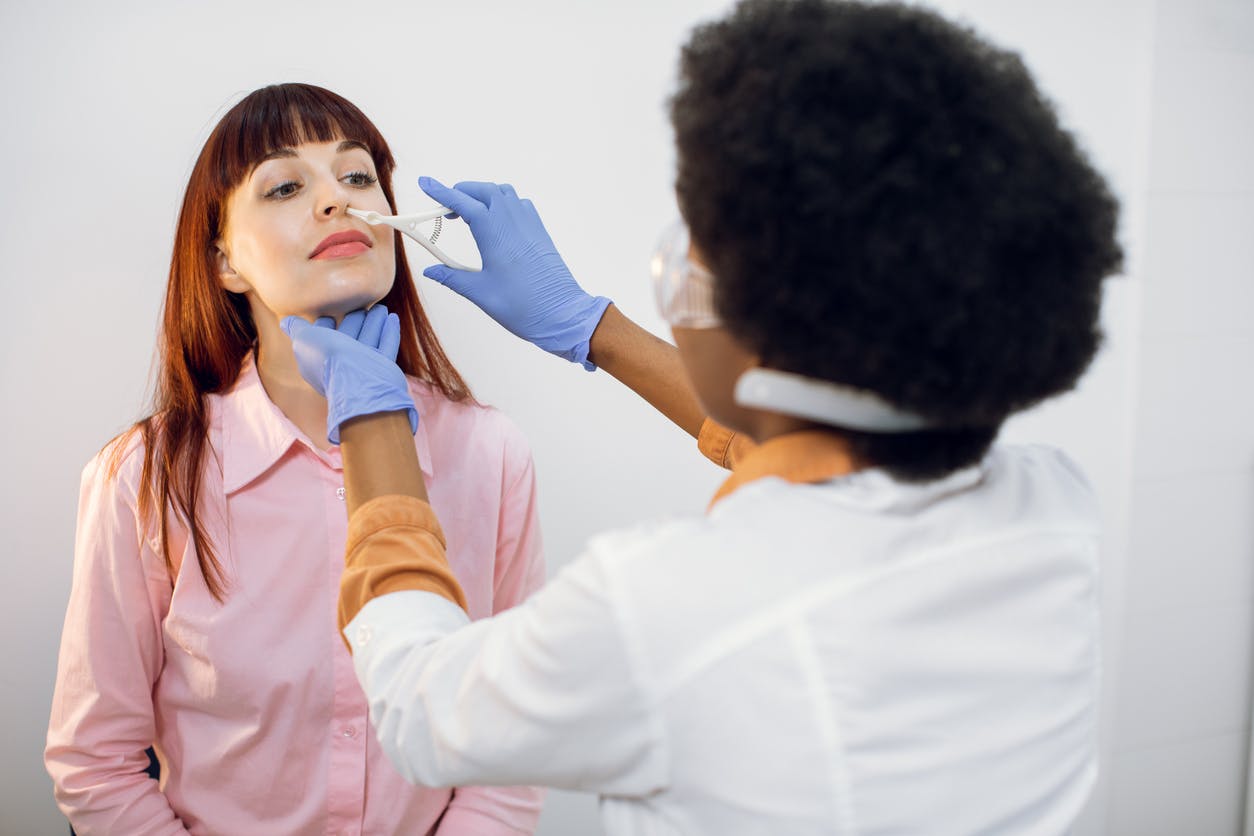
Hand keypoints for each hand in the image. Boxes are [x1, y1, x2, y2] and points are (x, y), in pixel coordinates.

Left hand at [280, 305, 417, 443]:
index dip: (326, 323)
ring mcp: (362, 367)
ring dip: (374, 322)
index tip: (332, 308)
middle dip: (355, 320)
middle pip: (348, 336)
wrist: (359, 381)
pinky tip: (393, 318)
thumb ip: (297, 329)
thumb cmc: (329, 359)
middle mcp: (340, 363)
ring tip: (381, 307)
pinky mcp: (382, 368)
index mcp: (319, 358)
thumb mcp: (305, 339)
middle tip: (363, 304)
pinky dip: (389, 332)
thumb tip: (286, 322)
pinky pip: (386, 346)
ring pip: (368, 338)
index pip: (323, 336)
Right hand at [418, 176, 611, 369]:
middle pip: (483, 191)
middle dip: (461, 192)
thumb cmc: (522, 305)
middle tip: (444, 207)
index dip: (441, 192)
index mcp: (495, 232)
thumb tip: (431, 270)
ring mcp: (529, 223)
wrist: (562, 314)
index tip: (425, 183)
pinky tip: (496, 222)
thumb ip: (452, 277)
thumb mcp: (480, 292)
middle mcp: (513, 220)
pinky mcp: (540, 231)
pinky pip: (519, 204)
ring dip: (483, 195)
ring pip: (503, 193)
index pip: (463, 202)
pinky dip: (503, 203)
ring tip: (468, 213)